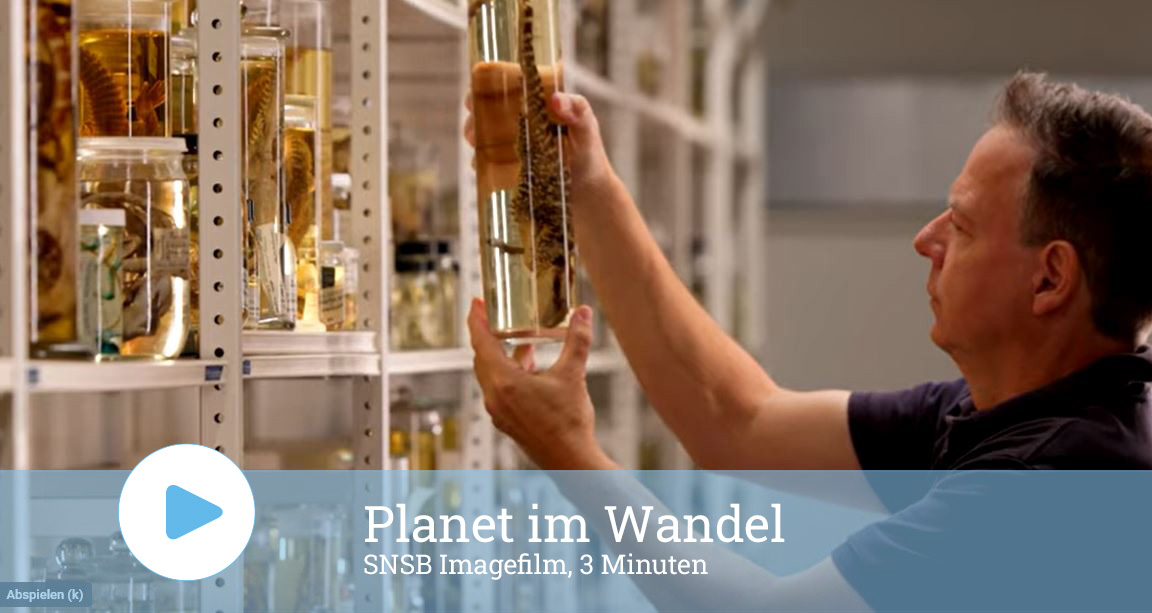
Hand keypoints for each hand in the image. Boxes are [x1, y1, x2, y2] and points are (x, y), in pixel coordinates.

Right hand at [464, 91, 615, 197]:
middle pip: (486, 105)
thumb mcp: (587, 130)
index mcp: (536, 101)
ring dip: (474, 134)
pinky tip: (481, 166)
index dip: (486, 83)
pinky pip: (485, 161)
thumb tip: (555, 100)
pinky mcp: (507, 166)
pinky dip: (480, 162)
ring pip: (481, 131)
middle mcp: (519, 118)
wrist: (588, 193)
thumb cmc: (589, 154)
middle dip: (475, 111)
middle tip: (476, 123)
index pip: (505, 82)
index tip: (477, 94)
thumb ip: (577, 111)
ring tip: (476, 142)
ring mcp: (511, 142)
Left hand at [467, 299, 616, 469]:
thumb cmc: (569, 424)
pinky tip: (532, 369)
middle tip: (496, 317)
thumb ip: (577, 340)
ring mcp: (499, 411)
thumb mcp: (574, 375)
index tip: (476, 304)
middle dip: (489, 335)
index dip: (477, 320)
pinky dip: (510, 373)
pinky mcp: (507, 421)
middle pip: (482, 357)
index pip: (481, 342)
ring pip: (492, 374)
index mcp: (504, 382)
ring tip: (524, 342)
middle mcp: (495, 397)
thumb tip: (582, 313)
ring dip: (504, 355)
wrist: (572, 461)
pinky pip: (500, 389)